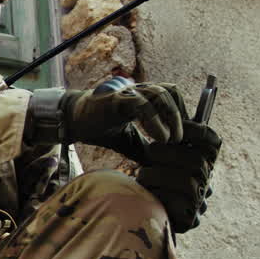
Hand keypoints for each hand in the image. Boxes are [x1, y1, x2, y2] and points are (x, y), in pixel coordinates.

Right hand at [64, 82, 187, 151]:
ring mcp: (127, 93)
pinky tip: (160, 138)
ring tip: (172, 140)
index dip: (181, 112)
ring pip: (159, 94)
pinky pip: (141, 104)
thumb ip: (145, 149)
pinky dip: (155, 121)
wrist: (73, 122)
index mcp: (142, 97)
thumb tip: (161, 168)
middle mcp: (137, 90)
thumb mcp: (128, 142)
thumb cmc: (100, 129)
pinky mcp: (116, 100)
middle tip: (181, 139)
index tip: (185, 136)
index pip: (171, 95)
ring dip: (171, 117)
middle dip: (179, 115)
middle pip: (169, 91)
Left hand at [136, 121, 221, 232]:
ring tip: (143, 175)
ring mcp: (200, 203)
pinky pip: (177, 202)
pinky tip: (147, 193)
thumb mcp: (155, 155)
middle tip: (149, 151)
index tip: (174, 128)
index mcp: (202, 162)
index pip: (212, 142)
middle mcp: (206, 182)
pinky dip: (157, 194)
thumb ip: (165, 137)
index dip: (196, 131)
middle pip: (198, 161)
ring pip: (188, 181)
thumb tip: (167, 107)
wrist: (142, 215)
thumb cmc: (149, 179)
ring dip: (158, 174)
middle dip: (169, 153)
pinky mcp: (190, 220)